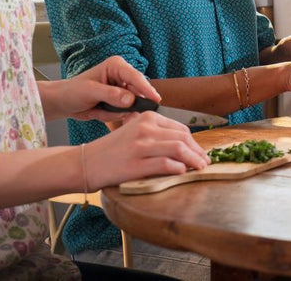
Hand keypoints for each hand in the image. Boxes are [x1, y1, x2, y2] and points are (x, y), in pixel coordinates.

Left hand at [45, 55, 161, 122]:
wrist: (62, 102)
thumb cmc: (72, 92)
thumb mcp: (90, 92)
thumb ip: (111, 95)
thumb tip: (130, 100)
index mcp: (116, 66)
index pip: (135, 77)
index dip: (146, 89)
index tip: (155, 100)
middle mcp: (122, 75)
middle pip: (138, 91)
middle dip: (132, 104)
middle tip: (127, 114)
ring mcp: (122, 89)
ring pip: (133, 103)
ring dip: (120, 112)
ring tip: (101, 111)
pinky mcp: (120, 100)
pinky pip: (126, 111)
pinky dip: (115, 116)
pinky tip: (101, 113)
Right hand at [84, 111, 208, 188]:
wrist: (85, 163)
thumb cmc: (112, 150)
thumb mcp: (133, 131)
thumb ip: (155, 133)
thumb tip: (183, 143)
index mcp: (147, 118)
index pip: (180, 129)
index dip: (195, 142)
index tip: (201, 152)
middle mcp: (145, 129)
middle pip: (183, 138)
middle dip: (198, 151)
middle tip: (205, 162)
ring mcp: (140, 146)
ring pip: (178, 149)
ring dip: (194, 160)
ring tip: (200, 168)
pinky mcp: (135, 164)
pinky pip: (166, 165)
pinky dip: (178, 168)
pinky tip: (182, 172)